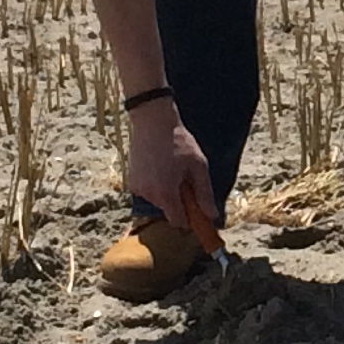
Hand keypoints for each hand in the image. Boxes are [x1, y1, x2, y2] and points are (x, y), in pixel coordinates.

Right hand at [127, 104, 218, 237]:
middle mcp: (149, 194)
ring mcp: (137, 188)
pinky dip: (155, 185)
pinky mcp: (131, 181)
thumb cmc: (179, 142)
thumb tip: (212, 216)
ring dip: (166, 192)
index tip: (198, 214)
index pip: (178, 221)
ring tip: (171, 168)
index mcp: (166, 192)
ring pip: (158, 200)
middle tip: (185, 179)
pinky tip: (159, 167)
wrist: (153, 122)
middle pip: (168, 210)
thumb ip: (204, 193)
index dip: (190, 220)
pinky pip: (148, 191)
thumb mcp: (198, 166)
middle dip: (179, 201)